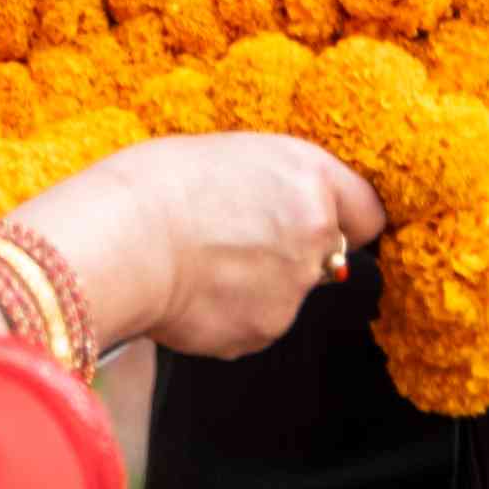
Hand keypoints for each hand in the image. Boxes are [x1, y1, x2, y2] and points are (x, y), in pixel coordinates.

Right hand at [12, 132, 388, 359]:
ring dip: (257, 287)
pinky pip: (253, 324)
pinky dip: (229, 315)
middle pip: (328, 254)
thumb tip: (281, 211)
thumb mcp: (229, 157)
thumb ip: (274, 187)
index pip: (367, 211)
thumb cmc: (156, 183)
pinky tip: (191, 293)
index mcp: (309, 177)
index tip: (322, 221)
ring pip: (287, 294)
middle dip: (293, 253)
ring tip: (199, 264)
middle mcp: (315, 235)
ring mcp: (292, 291)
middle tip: (236, 240)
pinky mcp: (262, 332)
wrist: (120, 238)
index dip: (344, 217)